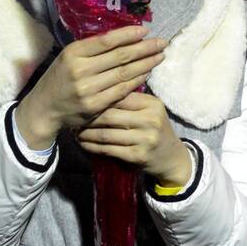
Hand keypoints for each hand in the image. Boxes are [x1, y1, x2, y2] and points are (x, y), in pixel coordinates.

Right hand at [15, 27, 166, 150]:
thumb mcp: (69, 57)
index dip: (128, 35)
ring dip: (145, 64)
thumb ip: (91, 49)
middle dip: (144, 48)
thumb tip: (123, 37)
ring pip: (123, 74)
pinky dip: (136, 81)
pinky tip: (147, 73)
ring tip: (159, 56)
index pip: (106, 40)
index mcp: (73, 53)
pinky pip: (121, 90)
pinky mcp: (94, 106)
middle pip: (119, 56)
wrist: (44, 108)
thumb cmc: (60, 77)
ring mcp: (88, 90)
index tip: (146, 30)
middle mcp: (80, 70)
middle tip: (162, 42)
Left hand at [77, 93, 192, 184]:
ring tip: (75, 130)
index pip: (119, 96)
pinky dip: (92, 146)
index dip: (99, 98)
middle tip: (74, 116)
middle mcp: (149, 120)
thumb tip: (99, 88)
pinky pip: (108, 149)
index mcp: (151, 104)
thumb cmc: (155, 129)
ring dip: (86, 133)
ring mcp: (144, 139)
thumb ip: (131, 100)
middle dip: (88, 117)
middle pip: (109, 115)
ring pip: (106, 134)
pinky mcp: (137, 156)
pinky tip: (83, 143)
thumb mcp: (150, 110)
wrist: (172, 158)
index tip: (83, 100)